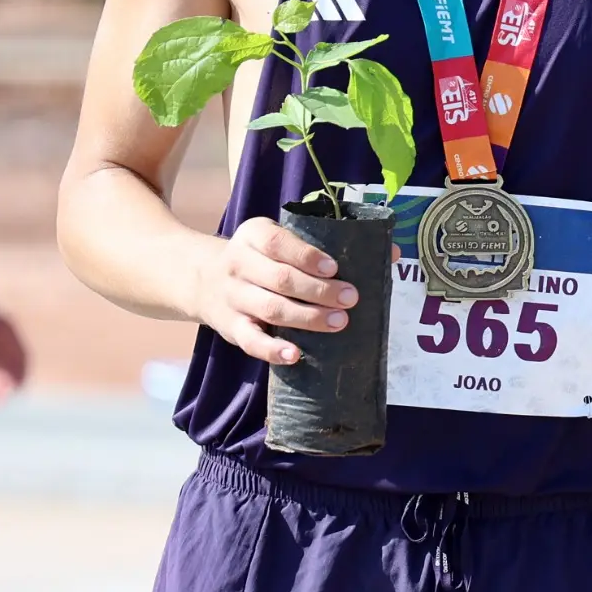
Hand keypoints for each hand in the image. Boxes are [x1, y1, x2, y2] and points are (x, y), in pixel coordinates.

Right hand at [188, 218, 361, 365]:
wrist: (200, 279)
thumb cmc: (261, 259)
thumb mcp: (281, 241)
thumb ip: (329, 244)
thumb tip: (391, 253)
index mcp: (254, 236)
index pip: (279, 243)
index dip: (307, 256)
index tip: (334, 267)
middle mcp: (238, 264)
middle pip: (280, 279)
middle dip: (318, 290)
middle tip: (351, 299)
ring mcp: (232, 297)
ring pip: (270, 309)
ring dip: (306, 318)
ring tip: (339, 323)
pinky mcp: (230, 327)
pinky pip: (250, 341)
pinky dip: (272, 350)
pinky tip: (295, 355)